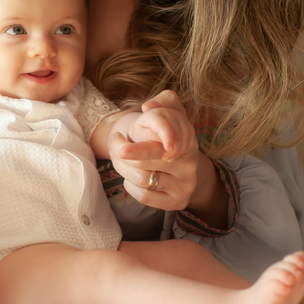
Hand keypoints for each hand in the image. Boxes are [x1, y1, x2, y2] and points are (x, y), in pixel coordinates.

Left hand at [109, 91, 199, 210]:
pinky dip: (130, 185)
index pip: (168, 133)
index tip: (125, 145)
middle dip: (123, 150)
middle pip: (148, 157)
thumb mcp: (169, 114)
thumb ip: (164, 101)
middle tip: (114, 142)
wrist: (182, 167)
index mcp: (187, 138)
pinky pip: (144, 195)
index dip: (151, 135)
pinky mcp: (177, 202)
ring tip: (118, 158)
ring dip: (122, 167)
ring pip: (142, 177)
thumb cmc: (166, 136)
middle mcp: (189, 163)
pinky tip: (130, 177)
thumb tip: (149, 106)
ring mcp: (185, 184)